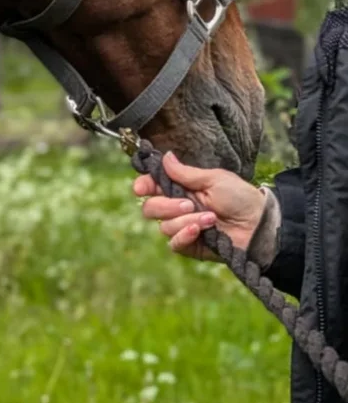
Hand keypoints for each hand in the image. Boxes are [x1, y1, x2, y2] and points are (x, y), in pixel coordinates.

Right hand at [132, 151, 267, 260]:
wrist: (259, 224)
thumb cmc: (240, 197)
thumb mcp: (214, 179)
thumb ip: (185, 173)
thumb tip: (165, 156)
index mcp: (182, 188)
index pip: (152, 186)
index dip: (143, 185)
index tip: (142, 187)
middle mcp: (178, 208)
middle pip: (151, 208)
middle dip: (166, 206)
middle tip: (188, 204)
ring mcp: (183, 227)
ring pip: (164, 226)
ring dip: (186, 220)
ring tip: (211, 218)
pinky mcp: (190, 245)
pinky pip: (174, 243)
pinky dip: (184, 235)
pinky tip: (199, 230)